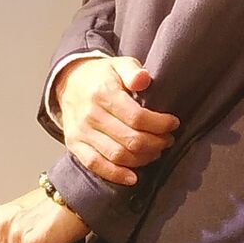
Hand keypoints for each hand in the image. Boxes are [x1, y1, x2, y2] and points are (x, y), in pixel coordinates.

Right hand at [56, 55, 179, 184]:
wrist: (69, 82)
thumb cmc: (102, 74)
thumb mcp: (119, 64)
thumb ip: (133, 70)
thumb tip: (144, 79)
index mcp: (103, 93)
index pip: (137, 117)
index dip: (160, 124)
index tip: (174, 123)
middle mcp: (91, 115)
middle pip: (130, 139)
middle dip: (155, 143)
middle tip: (168, 140)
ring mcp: (81, 133)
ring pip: (117, 155)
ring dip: (142, 159)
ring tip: (156, 152)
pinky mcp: (75, 146)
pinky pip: (96, 165)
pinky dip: (116, 175)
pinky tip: (133, 178)